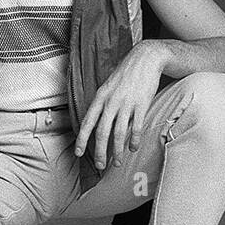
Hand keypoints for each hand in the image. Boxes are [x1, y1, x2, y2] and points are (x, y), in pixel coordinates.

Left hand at [75, 41, 166, 171]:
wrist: (145, 59)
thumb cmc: (126, 74)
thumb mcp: (108, 86)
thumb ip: (102, 104)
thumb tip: (97, 123)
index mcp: (100, 97)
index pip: (88, 122)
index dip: (82, 139)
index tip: (79, 153)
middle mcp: (111, 101)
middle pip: (102, 132)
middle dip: (100, 152)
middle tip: (101, 166)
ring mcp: (126, 103)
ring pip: (118, 133)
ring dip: (117, 151)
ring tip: (117, 162)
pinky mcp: (141, 104)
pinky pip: (136, 127)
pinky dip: (134, 140)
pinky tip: (133, 148)